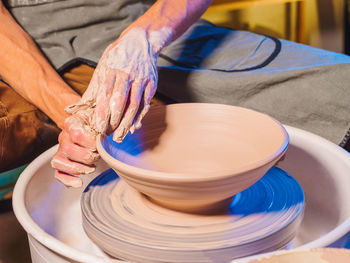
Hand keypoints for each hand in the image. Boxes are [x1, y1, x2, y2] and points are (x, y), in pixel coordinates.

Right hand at [51, 110, 98, 187]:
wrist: (100, 131)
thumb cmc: (102, 125)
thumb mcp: (105, 119)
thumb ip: (105, 122)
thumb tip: (105, 131)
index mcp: (73, 123)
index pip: (76, 134)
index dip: (89, 142)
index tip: (99, 144)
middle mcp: (64, 136)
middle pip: (67, 149)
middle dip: (86, 157)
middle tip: (98, 156)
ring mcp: (61, 150)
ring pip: (59, 162)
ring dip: (77, 168)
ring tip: (92, 168)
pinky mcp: (62, 162)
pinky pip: (58, 173)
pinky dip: (67, 180)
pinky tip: (79, 182)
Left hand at [67, 27, 160, 141]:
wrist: (140, 42)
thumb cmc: (117, 57)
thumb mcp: (102, 67)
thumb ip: (94, 87)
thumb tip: (79, 107)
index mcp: (111, 70)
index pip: (105, 94)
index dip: (102, 112)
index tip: (98, 127)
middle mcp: (126, 74)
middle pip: (121, 102)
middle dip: (114, 121)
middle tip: (108, 136)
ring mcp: (140, 79)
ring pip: (134, 105)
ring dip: (127, 123)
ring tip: (120, 136)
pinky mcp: (151, 84)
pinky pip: (145, 103)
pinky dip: (140, 117)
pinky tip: (134, 127)